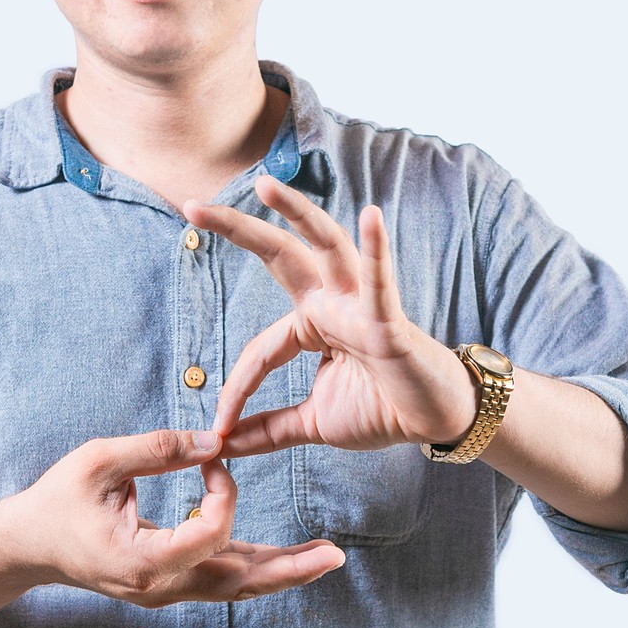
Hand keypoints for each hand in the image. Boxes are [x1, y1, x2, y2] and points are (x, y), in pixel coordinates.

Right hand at [15, 428, 344, 606]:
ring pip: (234, 587)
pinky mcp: (166, 586)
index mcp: (143, 561)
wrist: (28, 546)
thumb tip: (214, 441)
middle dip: (290, 568)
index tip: (214, 460)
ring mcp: (163, 593)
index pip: (209, 534)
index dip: (224, 493)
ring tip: (325, 558)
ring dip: (280, 571)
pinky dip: (253, 568)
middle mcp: (159, 587)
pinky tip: (285, 558)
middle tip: (335, 556)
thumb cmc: (58, 501)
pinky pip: (219, 581)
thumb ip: (158, 449)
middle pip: (238, 581)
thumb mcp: (100, 461)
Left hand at [184, 176, 477, 457]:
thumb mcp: (313, 423)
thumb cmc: (382, 409)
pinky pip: (380, 285)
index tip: (219, 428)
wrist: (435, 420)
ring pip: (327, 246)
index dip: (238, 390)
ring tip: (267, 184)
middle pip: (279, 255)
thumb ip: (269, 430)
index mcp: (312, 324)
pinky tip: (371, 216)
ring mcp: (360, 305)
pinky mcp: (390, 322)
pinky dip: (377, 251)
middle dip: (238, 229)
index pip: (260, 350)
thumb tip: (222, 443)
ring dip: (298, 213)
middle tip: (192, 205)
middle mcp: (332, 303)